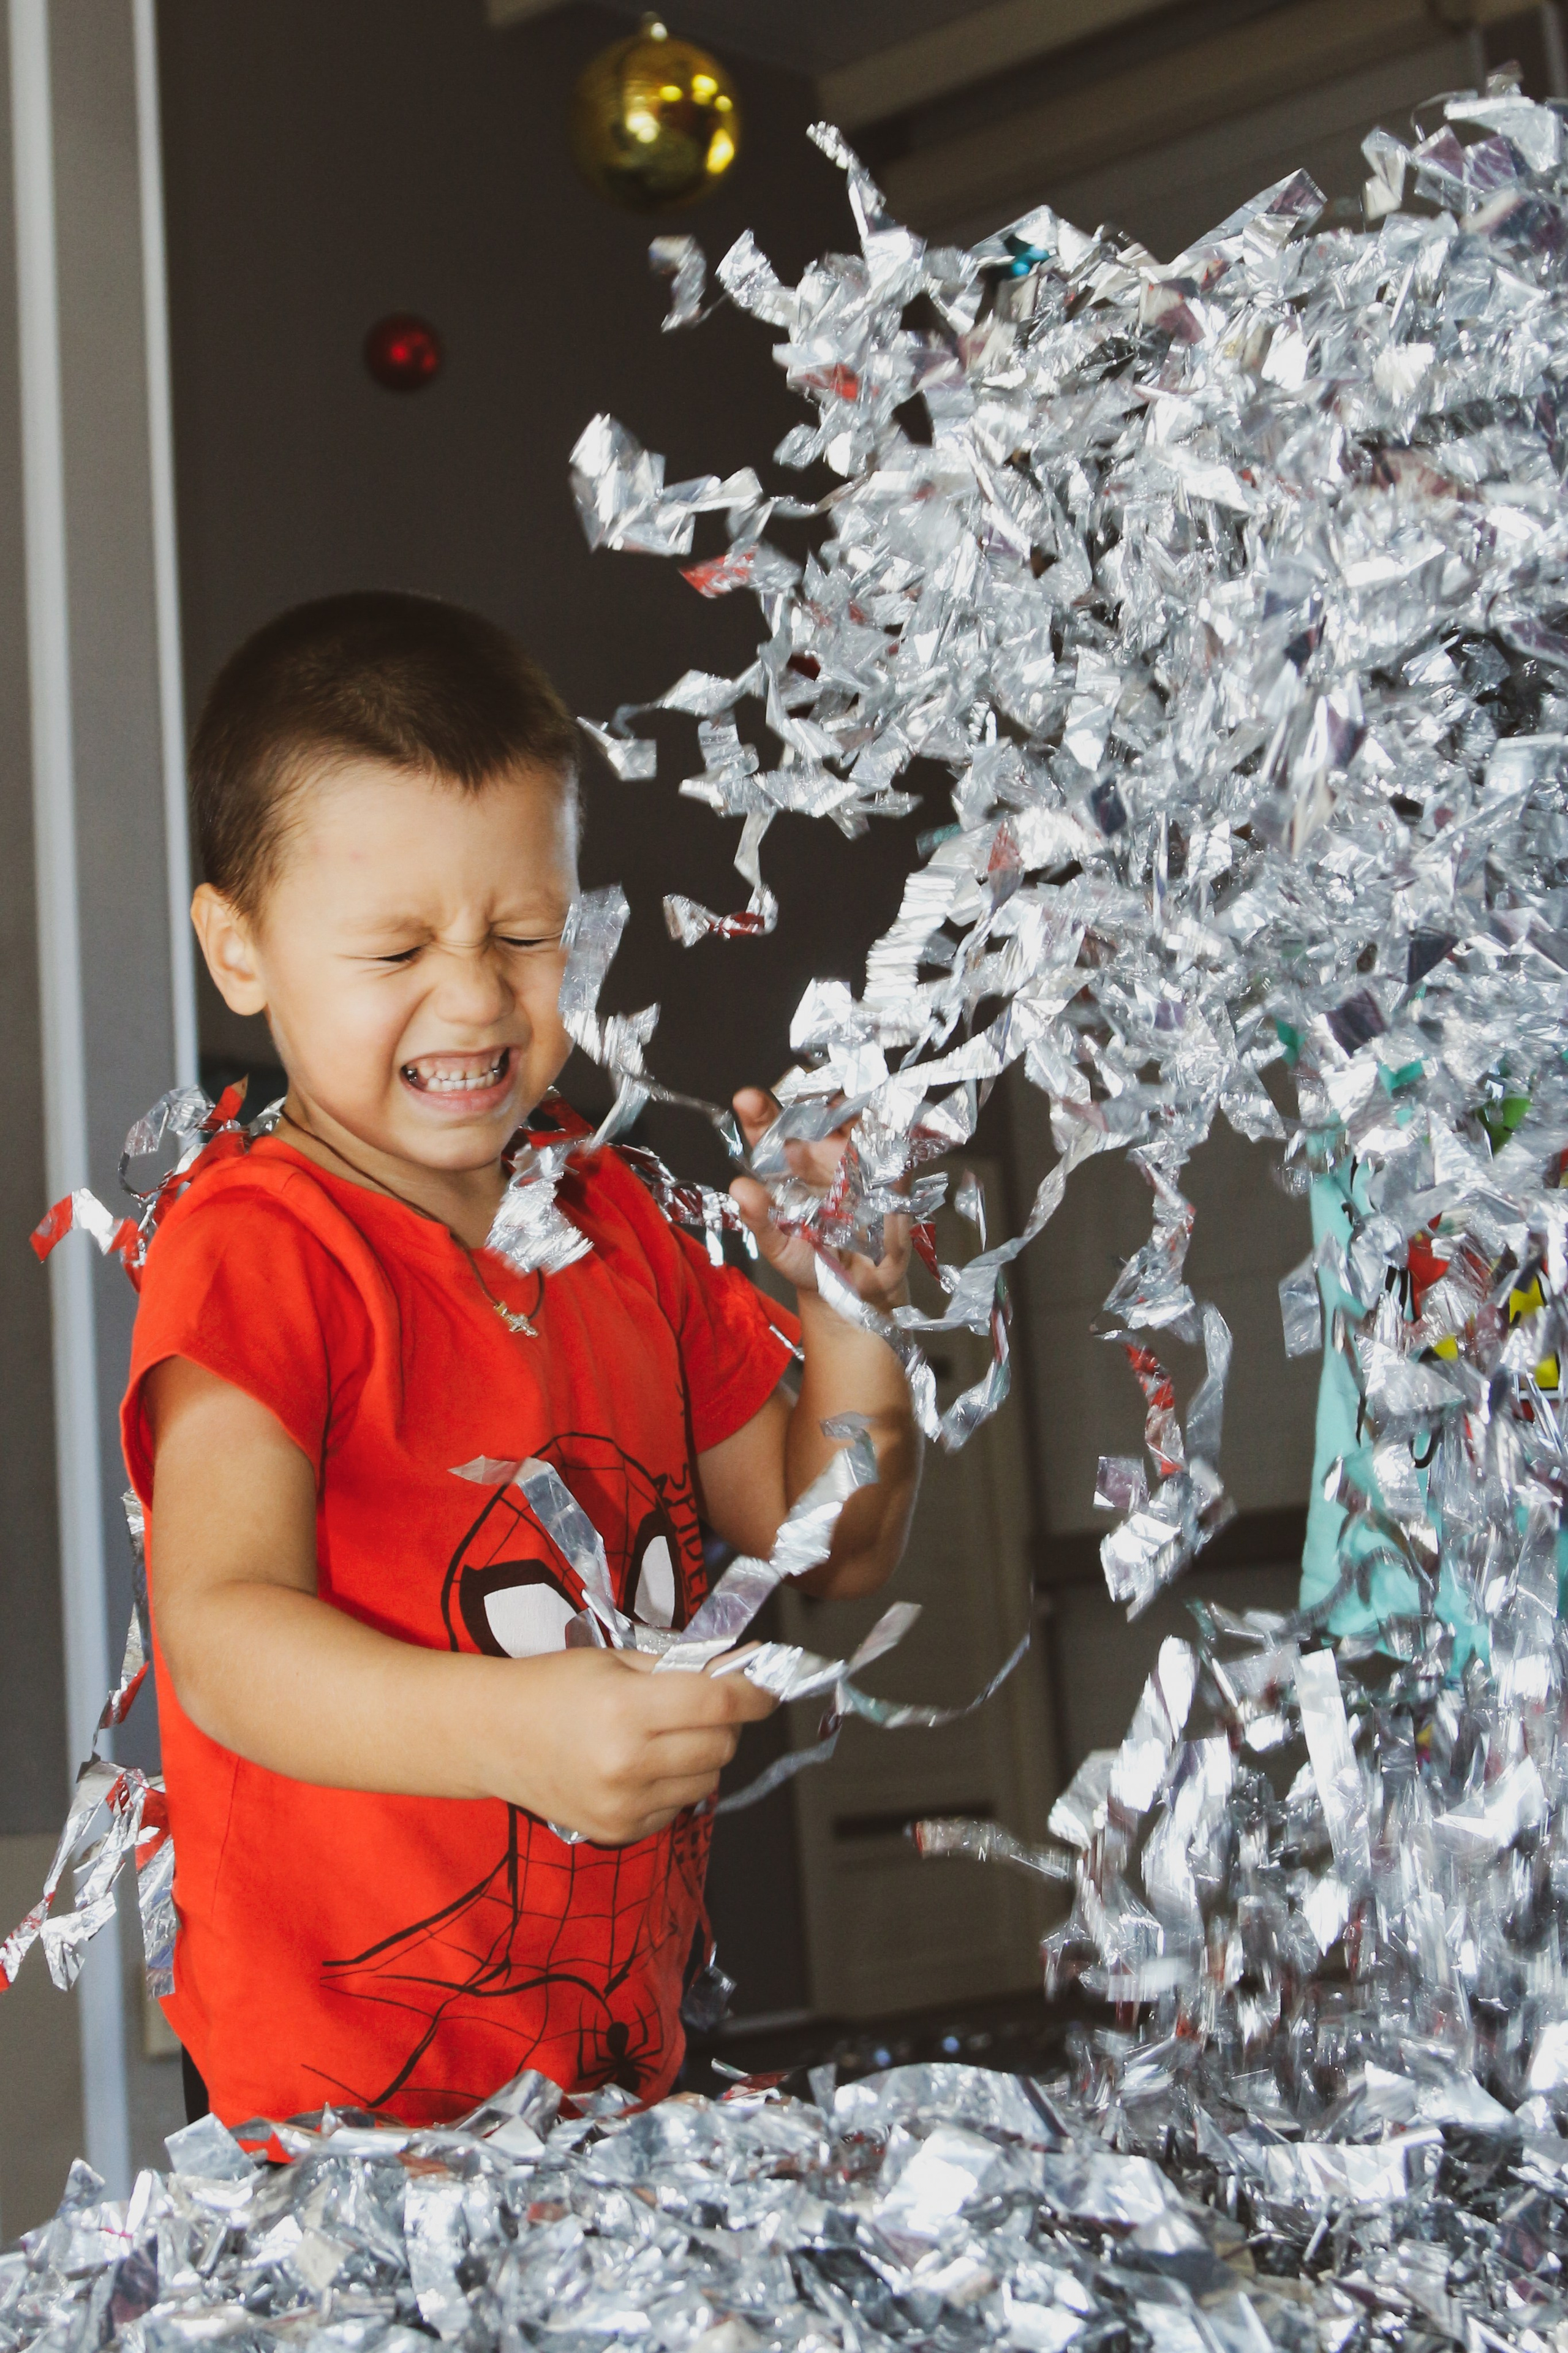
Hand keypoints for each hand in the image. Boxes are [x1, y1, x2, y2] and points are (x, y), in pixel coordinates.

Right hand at [487, 1646, 775, 1844]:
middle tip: (703, 1705)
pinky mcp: (618, 1831)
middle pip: (721, 1745)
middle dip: (725, 1722)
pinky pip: (678, 1807)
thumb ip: (677, 1668)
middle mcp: (628, 1763)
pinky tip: (642, 1764)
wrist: (491, 1735)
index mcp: (627, 1709)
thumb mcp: (614, 1660)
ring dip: (703, 1755)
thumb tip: (736, 1674)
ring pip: (708, 1780)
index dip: (755, 1693)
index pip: (720, 1705)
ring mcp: (623, 1805)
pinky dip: (675, 1784)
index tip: (766, 1686)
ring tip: (667, 1735)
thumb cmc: (552, 1686)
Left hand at [729, 1086, 910, 1311]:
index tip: (747, 1099)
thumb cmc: (811, 1264)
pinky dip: (898, 1132)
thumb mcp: (779, 1247)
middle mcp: (822, 1157)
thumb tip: (739, 1188)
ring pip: (858, 1121)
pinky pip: (896, 1150)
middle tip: (808, 1085)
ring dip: (857, 1103)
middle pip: (817, 1115)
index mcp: (789, 1170)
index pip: (770, 1134)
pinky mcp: (890, 1176)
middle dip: (814, 1094)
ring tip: (850, 1093)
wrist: (857, 1291)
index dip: (759, 1114)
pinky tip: (895, 1118)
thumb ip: (759, 1219)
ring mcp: (857, 1163)